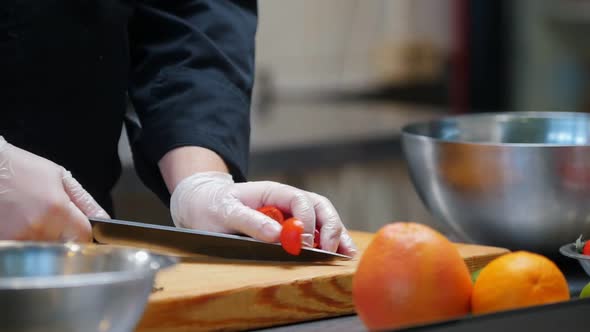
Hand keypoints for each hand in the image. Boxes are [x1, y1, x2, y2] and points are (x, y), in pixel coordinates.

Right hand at [0, 137, 109, 241]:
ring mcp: (17, 238)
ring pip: (44, 250)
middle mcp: (38, 228)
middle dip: (65, 237)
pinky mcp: (4, 242)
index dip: (85, 234)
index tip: (80, 229)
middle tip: (52, 219)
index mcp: (56, 210)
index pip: (84, 237)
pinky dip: (27, 239)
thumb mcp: (59, 177)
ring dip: (44, 239)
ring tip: (33, 217)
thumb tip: (104, 220)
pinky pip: (25, 249)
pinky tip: (21, 223)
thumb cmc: (20, 168)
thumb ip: (85, 201)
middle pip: (64, 246)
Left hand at [170, 171, 356, 255]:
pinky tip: (341, 253)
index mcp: (274, 192)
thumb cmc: (214, 205)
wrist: (204, 205)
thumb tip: (277, 234)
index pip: (300, 201)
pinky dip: (331, 241)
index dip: (306, 222)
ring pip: (323, 219)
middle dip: (330, 227)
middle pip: (320, 208)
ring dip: (337, 235)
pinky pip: (316, 232)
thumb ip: (250, 221)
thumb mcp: (226, 212)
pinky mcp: (291, 229)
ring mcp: (291, 214)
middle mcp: (287, 201)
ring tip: (347, 253)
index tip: (304, 244)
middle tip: (332, 250)